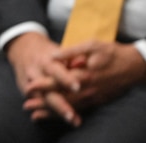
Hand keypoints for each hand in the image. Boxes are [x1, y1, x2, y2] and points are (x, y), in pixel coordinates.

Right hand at [5, 31, 82, 125]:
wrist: (22, 48)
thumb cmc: (48, 51)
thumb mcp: (58, 50)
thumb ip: (71, 57)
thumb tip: (84, 61)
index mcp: (45, 60)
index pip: (55, 70)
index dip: (65, 79)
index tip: (77, 87)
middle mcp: (36, 72)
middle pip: (47, 90)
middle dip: (60, 104)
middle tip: (72, 116)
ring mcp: (29, 83)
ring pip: (43, 100)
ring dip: (56, 112)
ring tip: (72, 121)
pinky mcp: (25, 90)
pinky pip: (38, 103)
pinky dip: (49, 113)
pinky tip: (62, 120)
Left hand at [25, 41, 145, 119]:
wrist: (134, 66)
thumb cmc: (111, 52)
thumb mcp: (92, 45)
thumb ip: (71, 51)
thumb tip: (54, 55)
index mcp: (84, 73)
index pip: (60, 81)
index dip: (44, 84)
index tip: (29, 86)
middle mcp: (88, 88)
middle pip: (62, 97)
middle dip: (44, 103)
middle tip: (27, 106)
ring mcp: (93, 96)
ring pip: (70, 106)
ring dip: (52, 111)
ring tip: (35, 114)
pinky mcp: (97, 100)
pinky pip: (79, 109)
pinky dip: (66, 113)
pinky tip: (56, 116)